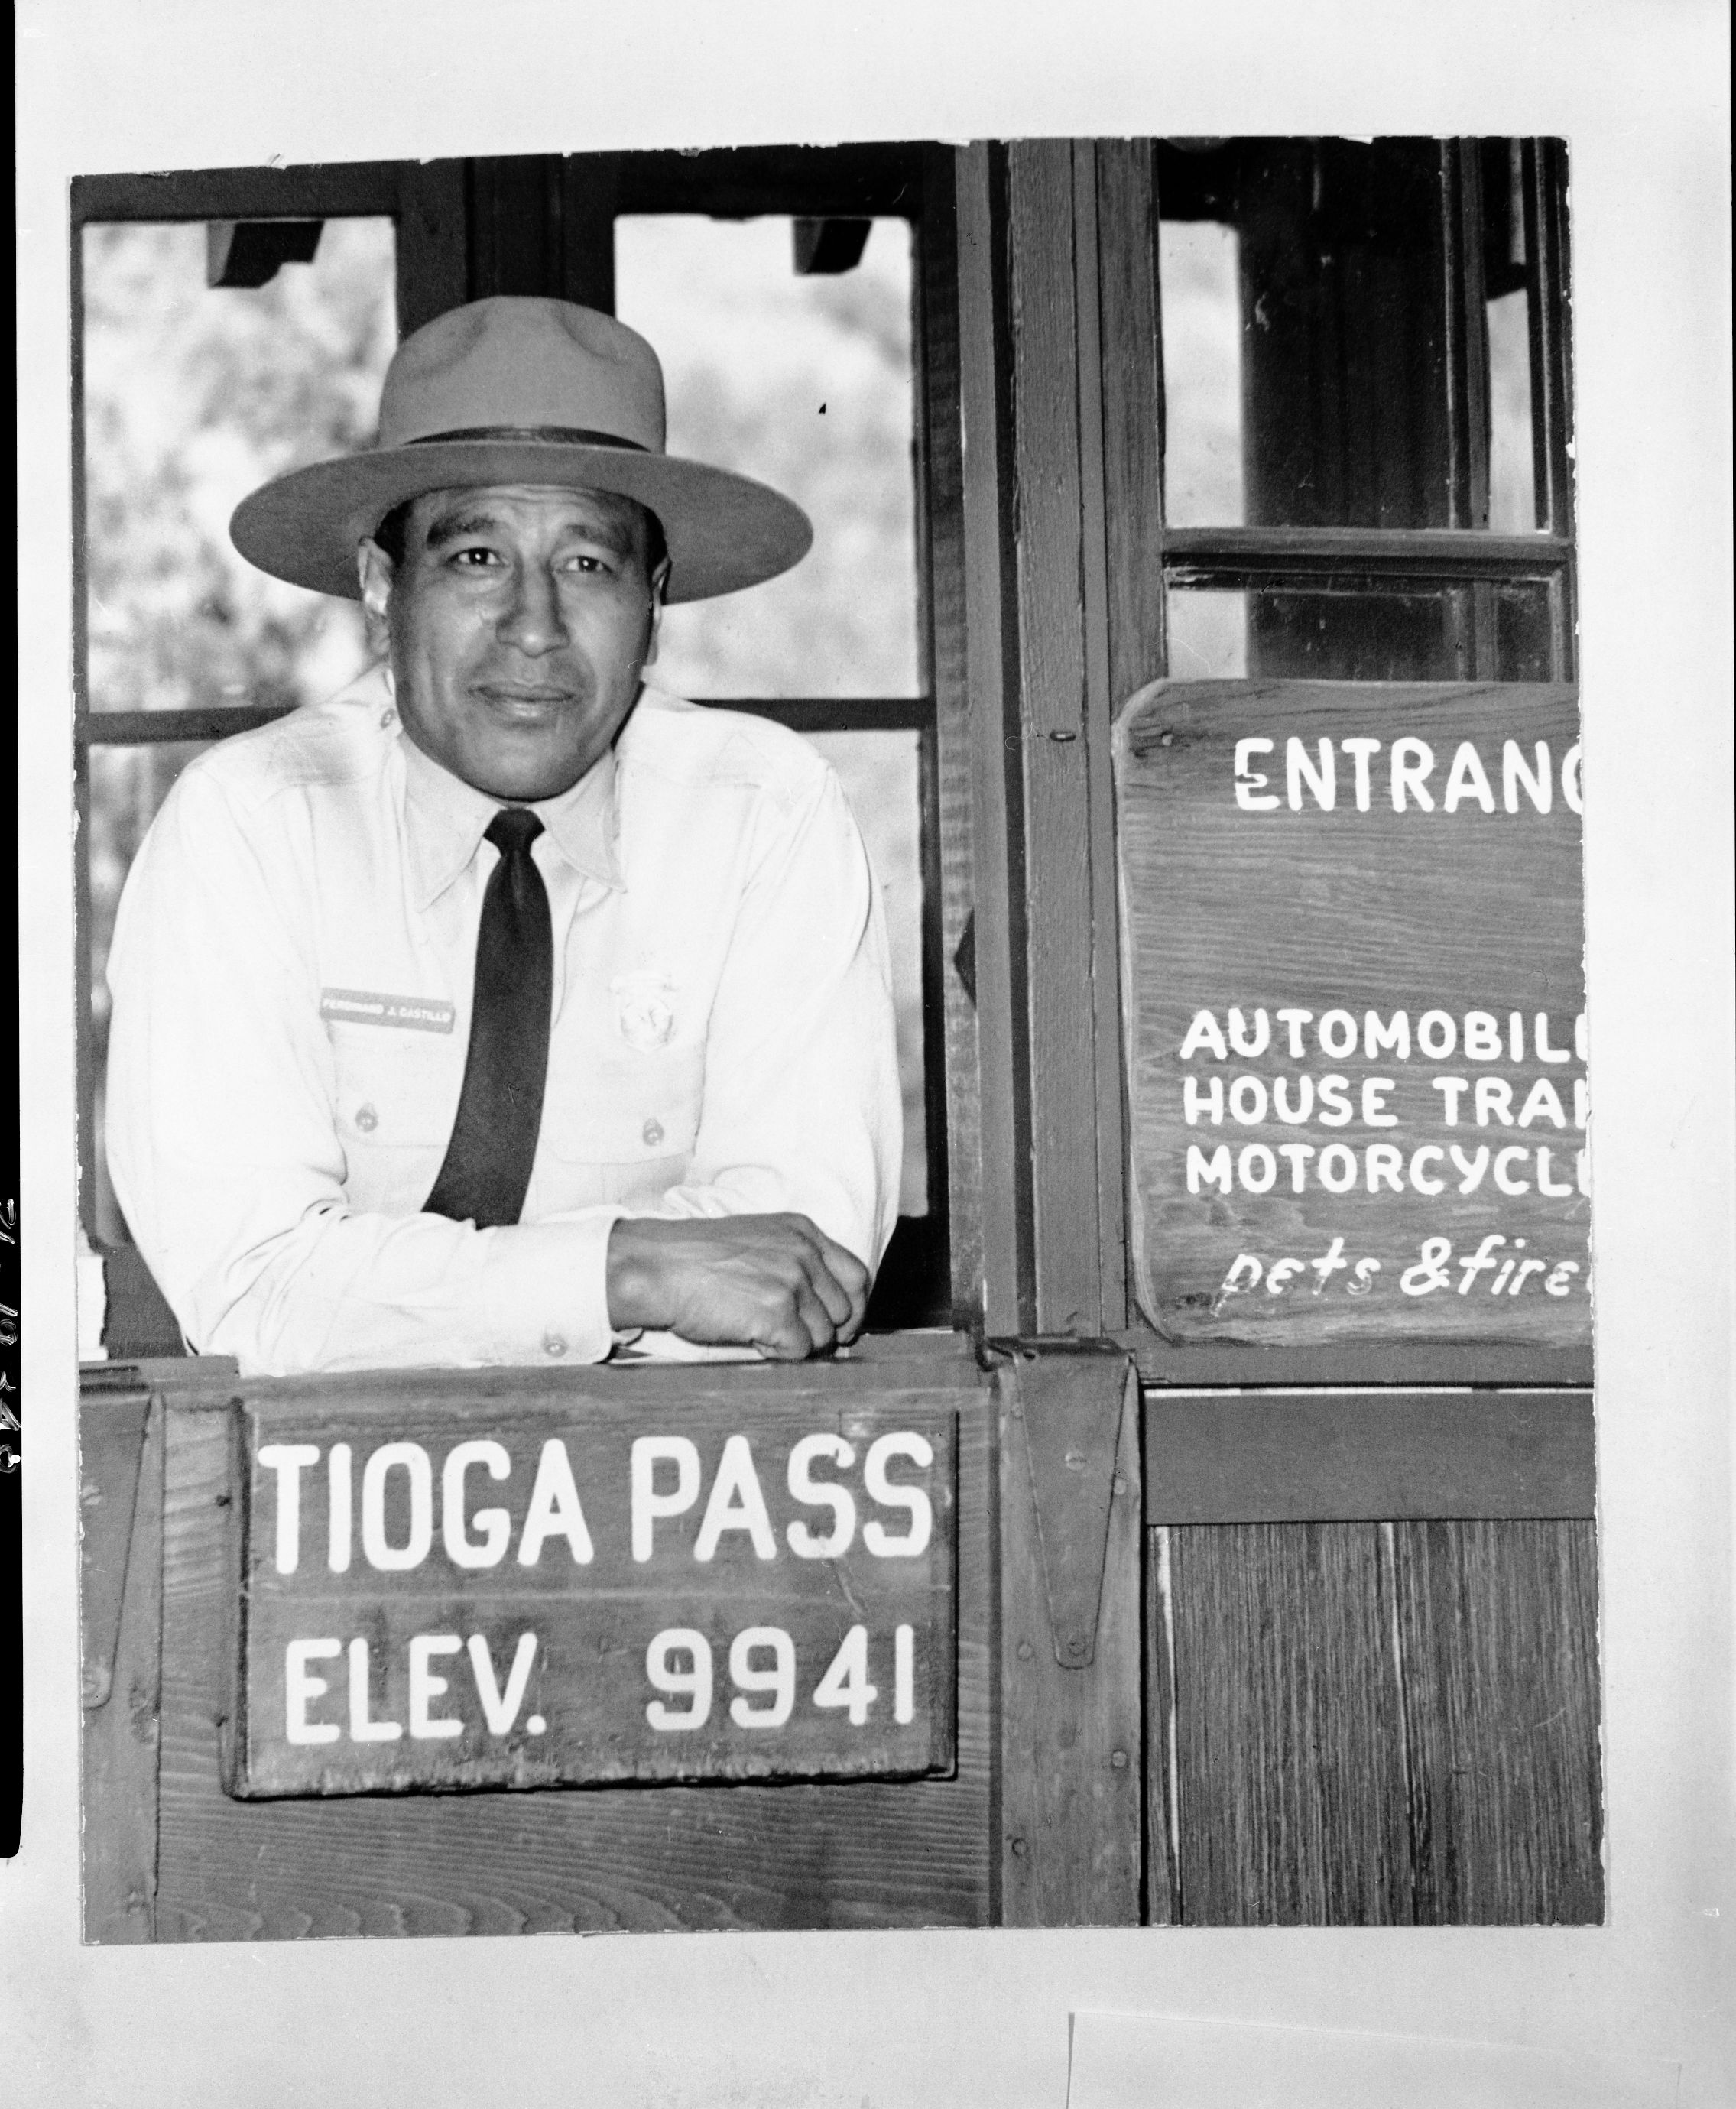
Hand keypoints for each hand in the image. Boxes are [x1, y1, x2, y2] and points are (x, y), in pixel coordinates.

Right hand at [606, 1213, 870, 1360]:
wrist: (658, 1267)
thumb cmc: (696, 1258)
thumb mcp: (758, 1241)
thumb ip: (795, 1263)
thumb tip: (825, 1308)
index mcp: (804, 1232)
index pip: (857, 1275)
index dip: (853, 1308)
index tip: (843, 1326)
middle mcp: (805, 1253)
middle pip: (844, 1311)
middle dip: (823, 1332)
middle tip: (793, 1337)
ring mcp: (793, 1282)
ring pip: (822, 1336)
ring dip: (794, 1343)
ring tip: (758, 1329)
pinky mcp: (778, 1312)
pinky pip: (798, 1350)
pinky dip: (777, 1352)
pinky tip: (750, 1336)